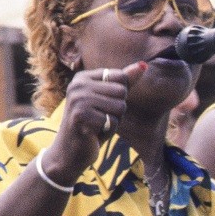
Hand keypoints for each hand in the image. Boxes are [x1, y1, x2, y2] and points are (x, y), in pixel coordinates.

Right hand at [44, 62, 145, 183]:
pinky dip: (109, 131)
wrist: (70, 151)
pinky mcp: (81, 117)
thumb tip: (144, 64)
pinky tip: (94, 133)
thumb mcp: (109, 100)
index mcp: (83, 77)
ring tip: (97, 125)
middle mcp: (78, 86)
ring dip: (114, 120)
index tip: (103, 105)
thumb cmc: (93, 124)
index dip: (120, 96)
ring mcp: (78, 101)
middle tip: (100, 118)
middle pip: (122, 92)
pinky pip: (113, 122)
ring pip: (120, 107)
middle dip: (118, 109)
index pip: (121, 77)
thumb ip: (125, 82)